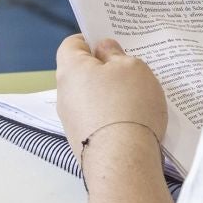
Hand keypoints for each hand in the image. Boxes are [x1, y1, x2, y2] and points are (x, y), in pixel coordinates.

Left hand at [55, 35, 167, 164]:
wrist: (123, 162)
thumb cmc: (128, 106)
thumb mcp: (132, 67)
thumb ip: (116, 54)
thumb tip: (103, 50)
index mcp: (70, 69)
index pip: (72, 44)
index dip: (91, 40)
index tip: (112, 44)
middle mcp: (64, 95)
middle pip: (81, 72)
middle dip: (104, 69)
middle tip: (130, 70)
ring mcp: (71, 121)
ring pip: (90, 98)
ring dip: (109, 95)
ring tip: (137, 98)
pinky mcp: (83, 142)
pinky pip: (97, 120)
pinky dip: (112, 117)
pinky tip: (133, 121)